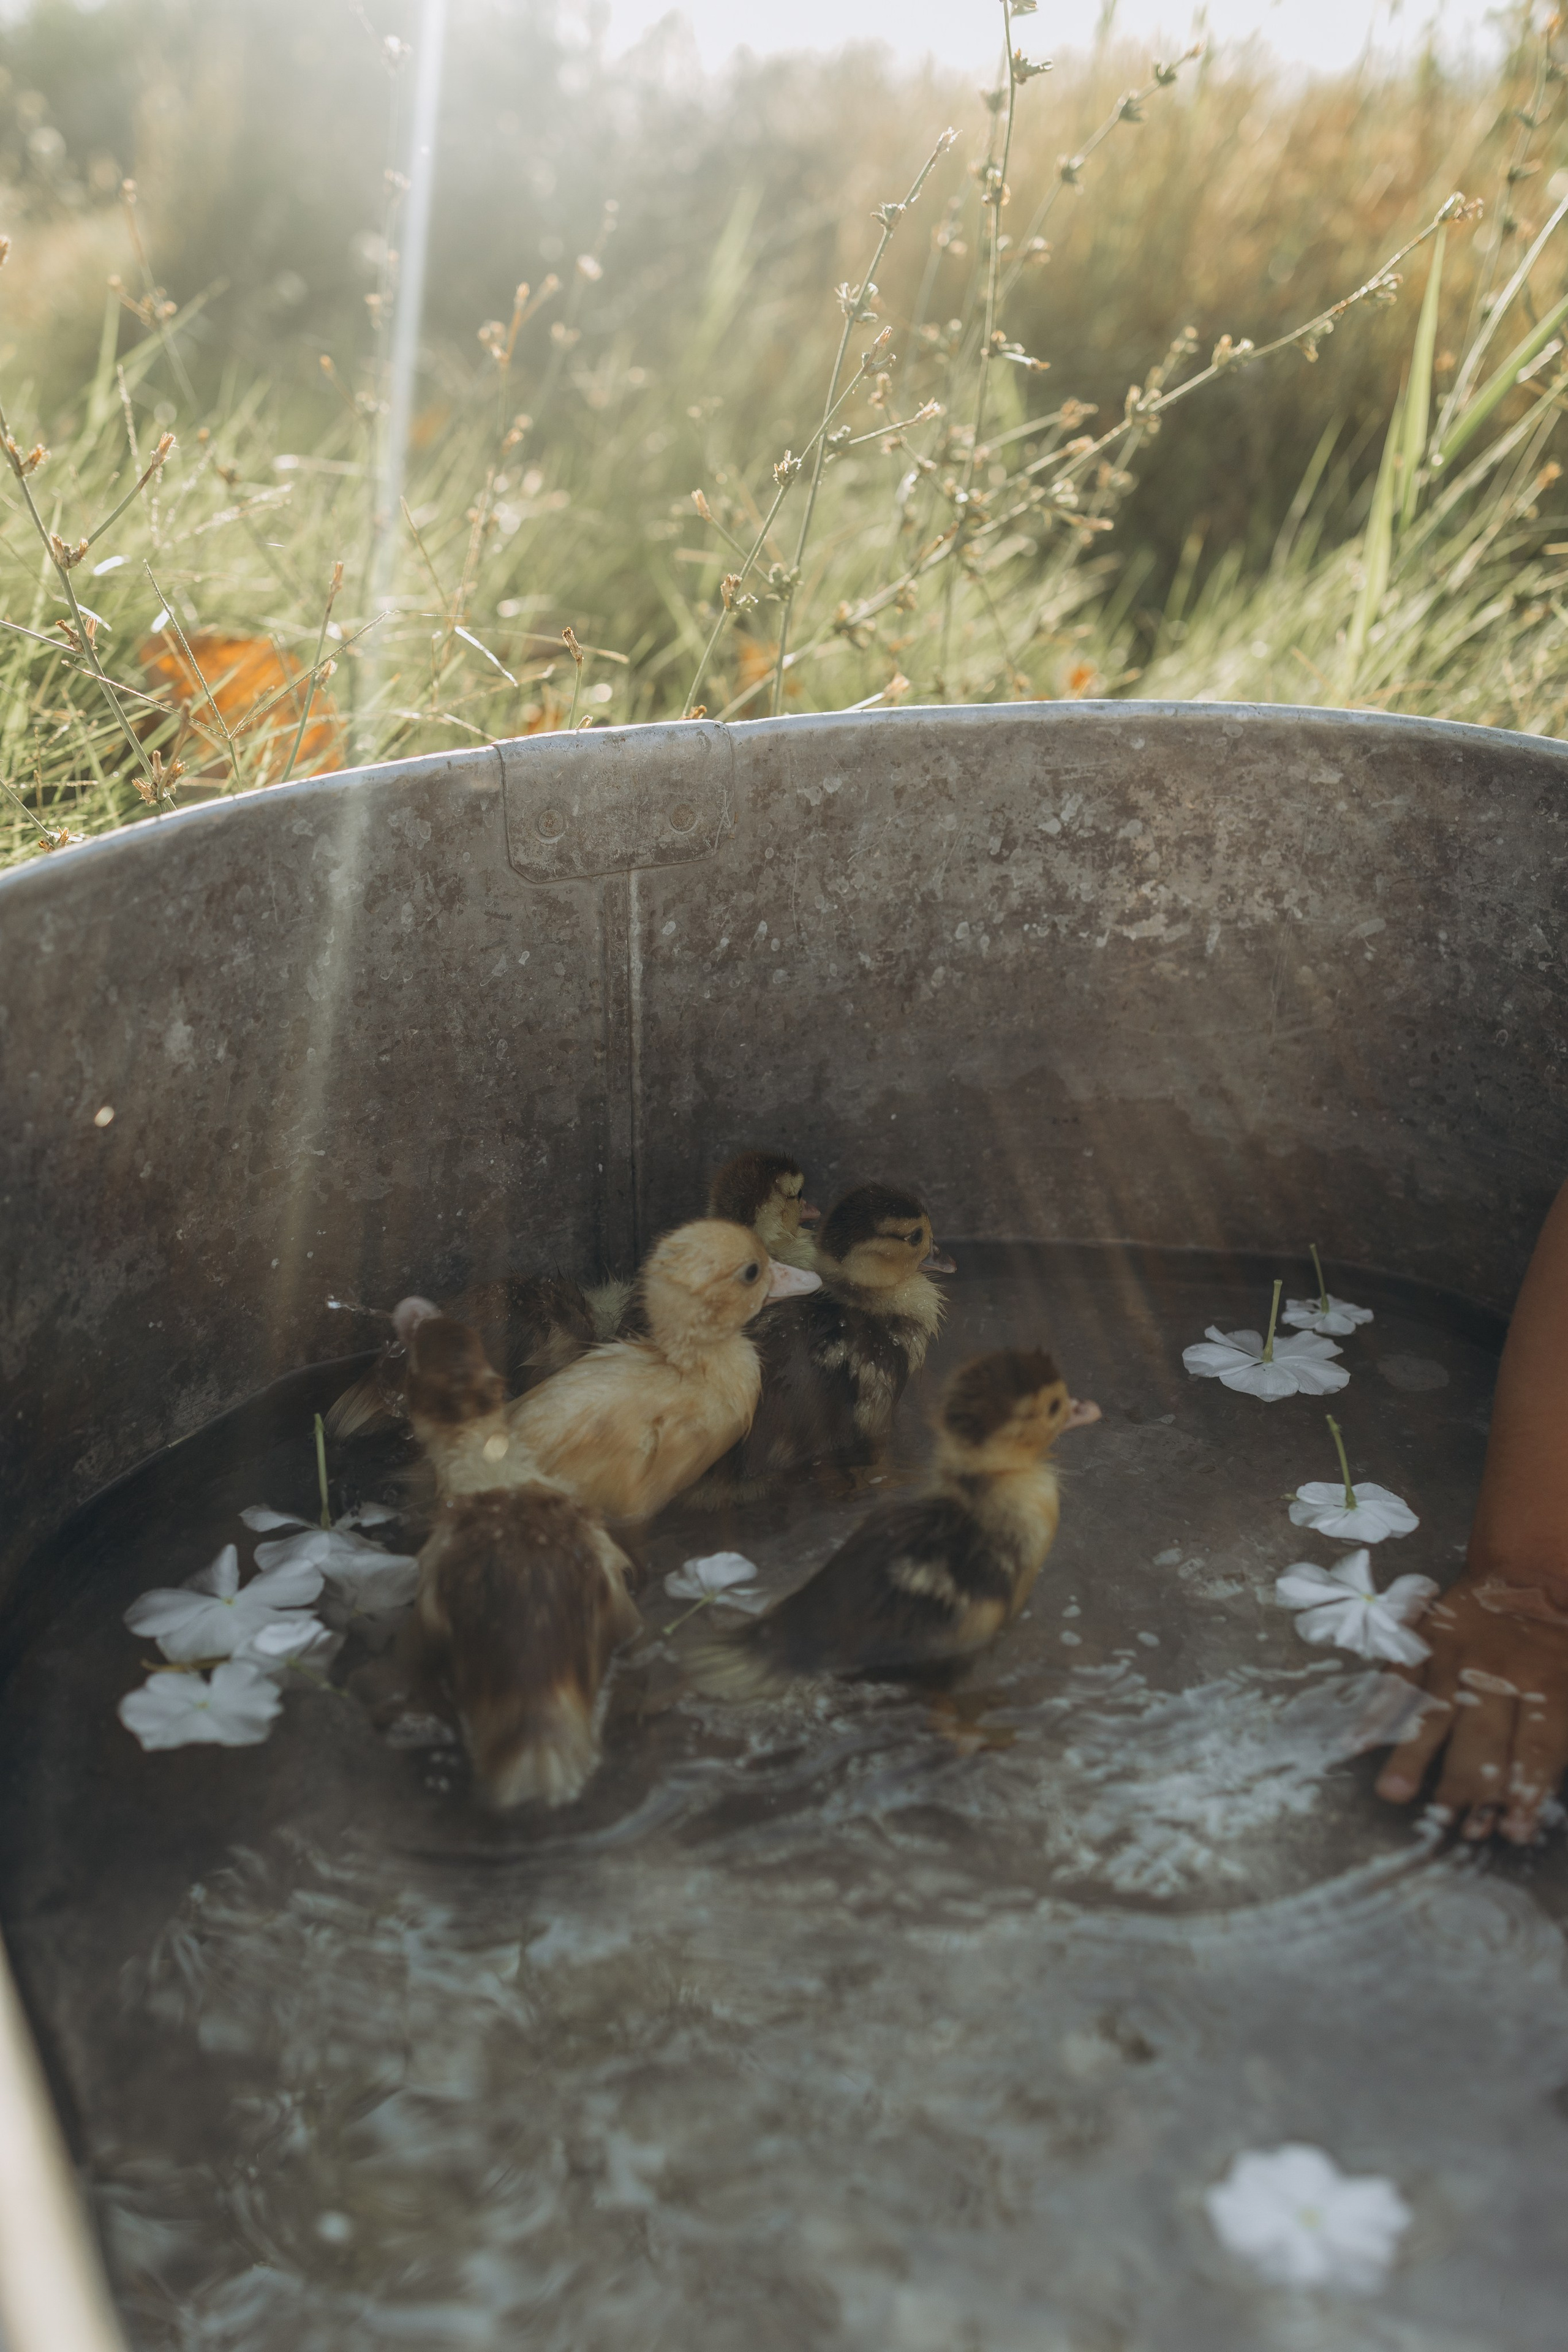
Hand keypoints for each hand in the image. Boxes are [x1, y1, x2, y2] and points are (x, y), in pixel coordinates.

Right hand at [1374, 1573, 1567, 1842]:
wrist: (1530, 1569)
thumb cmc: (1561, 1637)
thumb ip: (1561, 1729)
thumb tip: (1537, 1787)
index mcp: (1550, 1680)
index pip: (1539, 1745)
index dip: (1526, 1790)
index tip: (1515, 1832)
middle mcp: (1500, 1669)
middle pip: (1483, 1734)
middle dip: (1469, 1783)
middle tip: (1455, 1824)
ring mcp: (1456, 1654)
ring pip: (1433, 1710)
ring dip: (1412, 1754)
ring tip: (1395, 1794)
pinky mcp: (1423, 1640)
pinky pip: (1396, 1677)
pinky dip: (1376, 1710)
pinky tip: (1358, 1743)